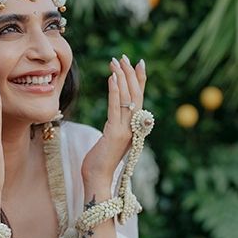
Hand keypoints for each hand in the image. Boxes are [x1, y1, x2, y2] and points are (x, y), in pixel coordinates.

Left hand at [81, 55, 145, 185]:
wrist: (97, 180)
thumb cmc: (99, 162)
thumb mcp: (109, 140)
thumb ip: (115, 127)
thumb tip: (115, 116)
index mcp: (134, 128)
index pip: (139, 99)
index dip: (140, 80)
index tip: (138, 63)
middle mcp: (133, 128)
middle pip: (136, 95)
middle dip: (130, 74)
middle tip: (124, 57)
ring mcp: (125, 131)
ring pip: (127, 98)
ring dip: (122, 77)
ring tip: (115, 61)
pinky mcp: (114, 134)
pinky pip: (115, 108)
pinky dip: (114, 91)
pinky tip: (111, 78)